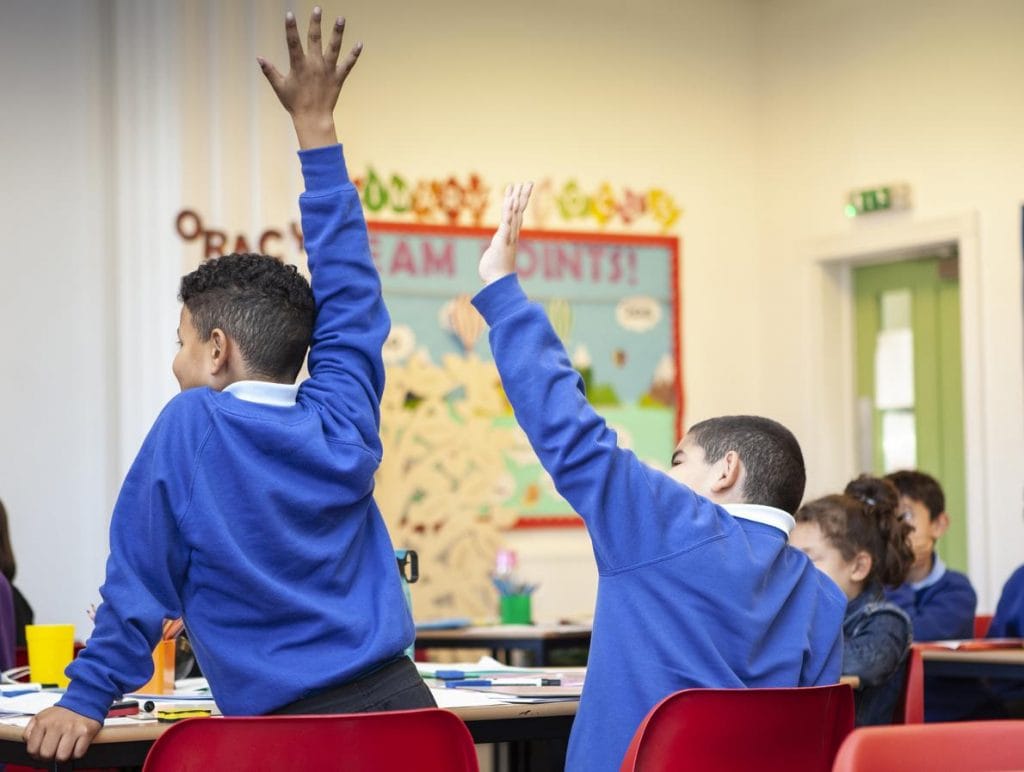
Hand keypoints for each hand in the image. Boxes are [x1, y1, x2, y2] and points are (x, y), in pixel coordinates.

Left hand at [24, 706, 101, 762]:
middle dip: (50, 756)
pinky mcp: (86, 732)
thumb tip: (28, 743)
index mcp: (43, 722)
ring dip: (63, 756)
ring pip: (62, 757)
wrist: (85, 700)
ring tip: (65, 749)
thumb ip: (30, 730)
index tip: (41, 751)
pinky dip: (76, 753)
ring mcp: (72, 729)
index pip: (32, 749)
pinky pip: (78, 753)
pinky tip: (75, 745)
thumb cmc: (63, 712)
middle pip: (47, 754)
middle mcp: (57, 725)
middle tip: (54, 751)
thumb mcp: (41, 716)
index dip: (36, 754)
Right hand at [258, 7, 362, 148]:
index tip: (289, 14)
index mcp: (299, 65)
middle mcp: (314, 65)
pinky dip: (354, 55)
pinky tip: (360, 44)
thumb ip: (270, 71)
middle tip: (318, 8)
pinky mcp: (338, 78)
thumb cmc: (295, 104)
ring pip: (334, 48)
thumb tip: (259, 58)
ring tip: (341, 19)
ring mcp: (328, 70)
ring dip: (337, 33)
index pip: (293, 42)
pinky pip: (348, 64)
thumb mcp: (279, 87)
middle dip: (316, 23)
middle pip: (315, 39)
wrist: (313, 118)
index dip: (291, 28)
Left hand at [479, 182, 532, 284]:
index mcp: (510, 235)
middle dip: (522, 196)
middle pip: (519, 211)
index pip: (516, 214)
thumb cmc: (496, 271)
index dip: (517, 200)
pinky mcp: (502, 241)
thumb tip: (498, 247)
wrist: (498, 282)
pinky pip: (506, 224)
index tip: (518, 187)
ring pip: (514, 215)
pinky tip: (510, 203)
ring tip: (518, 187)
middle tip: (527, 182)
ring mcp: (508, 237)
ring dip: (516, 200)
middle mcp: (511, 234)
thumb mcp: (496, 253)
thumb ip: (498, 248)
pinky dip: (508, 214)